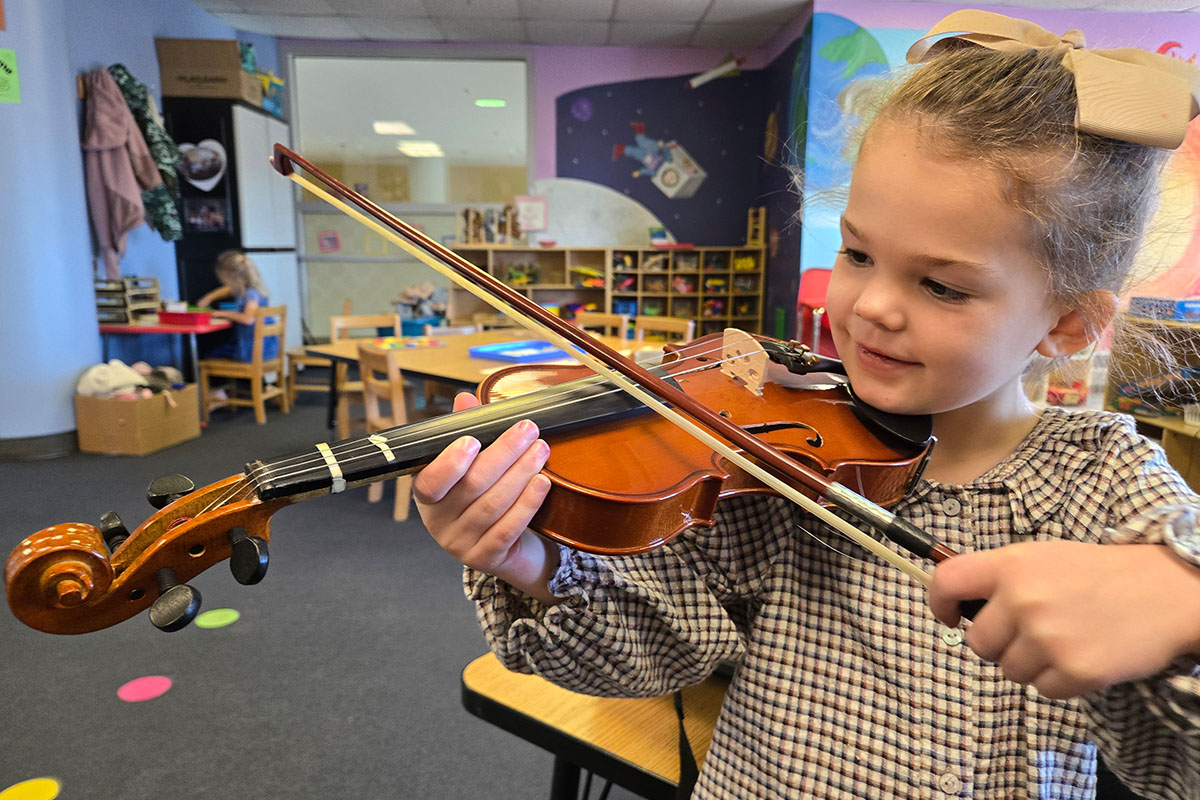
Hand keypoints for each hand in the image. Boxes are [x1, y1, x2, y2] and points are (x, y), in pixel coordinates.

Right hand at [413, 392, 558, 603]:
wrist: (509, 550)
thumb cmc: (486, 498)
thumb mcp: (472, 466)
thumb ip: (464, 432)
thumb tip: (463, 399)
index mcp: (428, 495)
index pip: (430, 481)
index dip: (450, 462)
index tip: (474, 438)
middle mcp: (438, 522)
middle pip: (471, 486)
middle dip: (503, 453)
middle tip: (528, 429)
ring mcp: (461, 544)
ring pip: (492, 505)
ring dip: (520, 473)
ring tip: (541, 449)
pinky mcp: (487, 559)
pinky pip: (508, 529)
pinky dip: (527, 504)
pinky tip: (542, 482)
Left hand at [929, 540, 1199, 698]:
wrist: (1165, 591)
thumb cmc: (1098, 573)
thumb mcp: (1041, 557)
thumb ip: (999, 577)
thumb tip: (957, 603)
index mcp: (1010, 565)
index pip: (947, 582)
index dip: (938, 603)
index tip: (950, 616)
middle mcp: (1023, 600)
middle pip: (977, 641)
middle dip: (996, 642)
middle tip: (1027, 630)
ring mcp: (1048, 638)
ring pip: (1008, 670)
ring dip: (1028, 662)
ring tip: (1061, 638)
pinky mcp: (1074, 670)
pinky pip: (1042, 689)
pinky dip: (1058, 679)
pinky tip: (1081, 653)